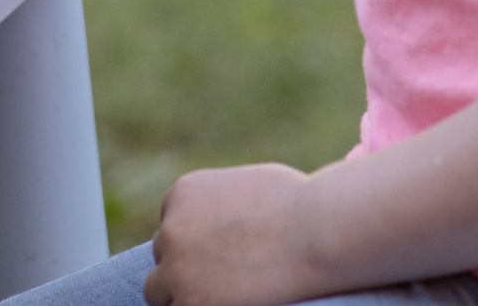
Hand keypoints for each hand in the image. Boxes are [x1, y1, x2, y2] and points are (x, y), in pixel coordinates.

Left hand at [145, 163, 321, 305]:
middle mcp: (170, 228)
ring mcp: (176, 267)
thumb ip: (225, 202)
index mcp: (182, 194)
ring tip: (218, 296)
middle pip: (163, 256)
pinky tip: (224, 305)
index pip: (172, 225)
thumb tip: (225, 221)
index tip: (217, 256)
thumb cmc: (301, 204)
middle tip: (220, 279)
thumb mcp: (250, 184)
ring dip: (184, 293)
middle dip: (187, 267)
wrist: (318, 230)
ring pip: (159, 289)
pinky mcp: (191, 302)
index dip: (194, 244)